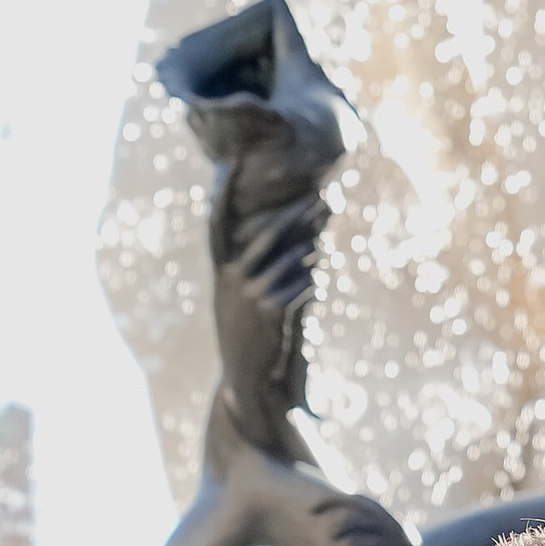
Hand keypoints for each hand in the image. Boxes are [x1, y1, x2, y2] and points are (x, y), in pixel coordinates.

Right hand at [205, 189, 328, 447]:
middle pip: (270, 234)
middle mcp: (233, 279)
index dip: (222, 196)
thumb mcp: (244, 303)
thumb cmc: (252, 339)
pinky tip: (318, 280)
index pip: (218, 226)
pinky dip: (314, 280)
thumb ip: (263, 272)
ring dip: (313, 246)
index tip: (231, 164)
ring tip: (326, 232)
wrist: (249, 381)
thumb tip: (299, 243)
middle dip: (298, 214)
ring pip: (292, 257)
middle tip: (324, 196)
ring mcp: (251, 293)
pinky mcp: (271, 309)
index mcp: (223, 273)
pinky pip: (303, 282)